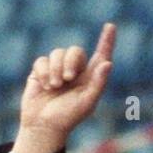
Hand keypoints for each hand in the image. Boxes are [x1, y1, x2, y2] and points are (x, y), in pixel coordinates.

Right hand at [13, 22, 115, 152]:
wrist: (43, 126)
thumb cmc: (68, 118)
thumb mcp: (87, 102)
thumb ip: (98, 83)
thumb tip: (108, 63)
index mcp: (90, 78)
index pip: (100, 55)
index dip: (106, 41)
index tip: (111, 26)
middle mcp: (75, 71)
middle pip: (75, 51)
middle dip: (70, 62)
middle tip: (67, 79)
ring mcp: (57, 70)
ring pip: (57, 53)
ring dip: (55, 70)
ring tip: (54, 87)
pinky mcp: (41, 71)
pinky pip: (42, 61)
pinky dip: (43, 73)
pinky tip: (44, 86)